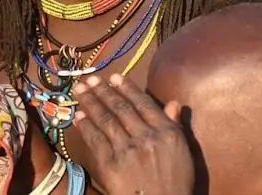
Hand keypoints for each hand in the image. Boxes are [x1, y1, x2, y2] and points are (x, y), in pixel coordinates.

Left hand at [70, 74, 193, 194]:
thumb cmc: (176, 183)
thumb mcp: (183, 152)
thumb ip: (176, 126)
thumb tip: (174, 103)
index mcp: (166, 132)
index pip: (143, 104)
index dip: (127, 88)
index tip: (114, 77)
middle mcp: (146, 137)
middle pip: (121, 109)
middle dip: (103, 91)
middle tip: (90, 79)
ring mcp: (127, 150)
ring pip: (106, 120)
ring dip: (91, 102)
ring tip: (80, 89)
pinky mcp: (110, 164)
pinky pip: (95, 140)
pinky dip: (85, 126)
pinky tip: (78, 116)